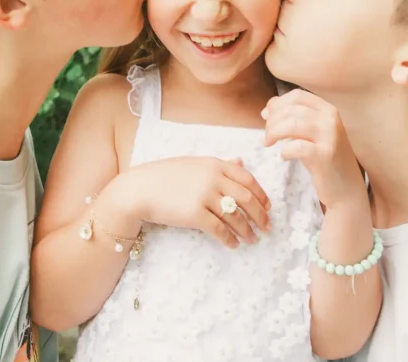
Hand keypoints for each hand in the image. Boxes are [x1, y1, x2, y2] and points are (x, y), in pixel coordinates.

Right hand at [123, 156, 270, 247]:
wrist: (139, 189)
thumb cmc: (165, 176)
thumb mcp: (195, 164)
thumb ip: (220, 164)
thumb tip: (242, 162)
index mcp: (215, 164)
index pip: (248, 179)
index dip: (261, 195)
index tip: (268, 207)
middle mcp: (213, 178)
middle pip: (246, 199)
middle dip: (260, 215)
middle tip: (267, 227)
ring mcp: (204, 196)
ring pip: (235, 216)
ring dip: (247, 230)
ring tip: (252, 240)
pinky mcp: (195, 214)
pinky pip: (219, 229)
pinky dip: (230, 239)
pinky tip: (233, 245)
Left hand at [262, 90, 365, 208]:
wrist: (346, 187)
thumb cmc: (323, 158)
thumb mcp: (309, 133)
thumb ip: (291, 118)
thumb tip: (266, 110)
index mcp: (327, 109)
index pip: (297, 95)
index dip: (277, 104)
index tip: (266, 116)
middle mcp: (331, 119)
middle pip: (291, 109)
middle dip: (272, 121)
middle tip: (266, 136)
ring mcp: (330, 137)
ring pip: (292, 124)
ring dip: (274, 133)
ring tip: (268, 143)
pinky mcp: (325, 156)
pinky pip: (297, 147)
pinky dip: (285, 150)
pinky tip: (284, 156)